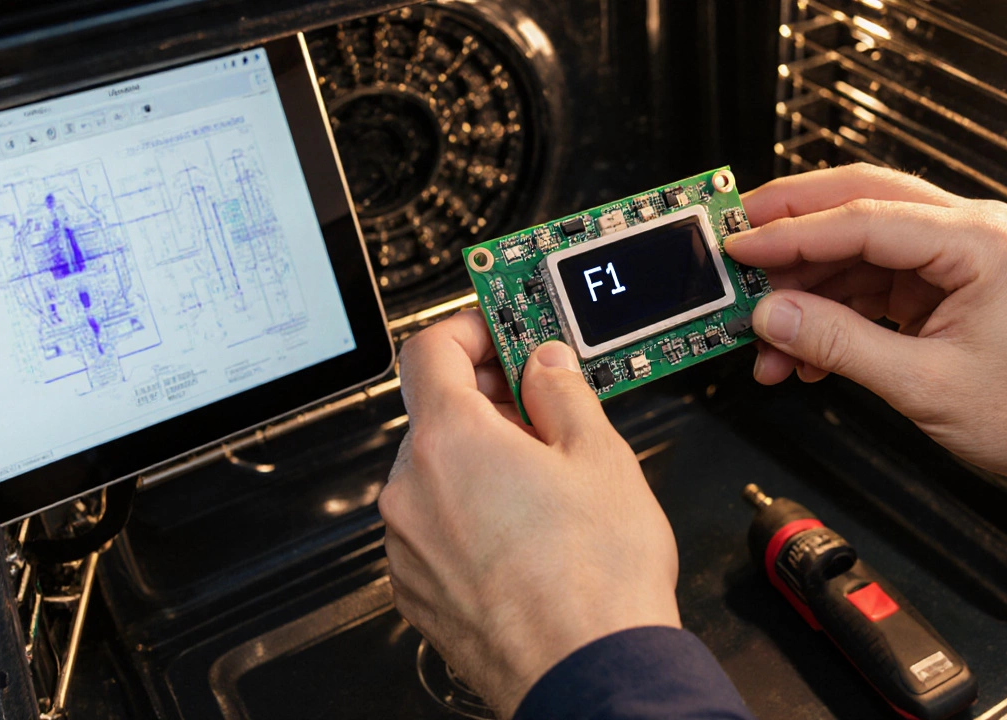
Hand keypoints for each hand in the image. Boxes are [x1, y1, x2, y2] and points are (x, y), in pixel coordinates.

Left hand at [378, 310, 679, 717]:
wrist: (588, 673)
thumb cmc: (596, 580)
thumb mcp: (599, 455)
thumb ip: (561, 391)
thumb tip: (546, 365)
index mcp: (449, 442)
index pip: (430, 349)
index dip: (470, 329)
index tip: (502, 331)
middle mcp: (411, 492)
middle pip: (435, 414)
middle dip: (489, 401)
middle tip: (545, 406)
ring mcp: (408, 548)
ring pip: (436, 474)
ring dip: (481, 460)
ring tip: (547, 481)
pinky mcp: (418, 592)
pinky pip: (436, 527)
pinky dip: (471, 513)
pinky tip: (526, 531)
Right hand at [726, 165, 1006, 521]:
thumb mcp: (924, 385)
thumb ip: (840, 344)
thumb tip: (775, 316)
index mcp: (977, 242)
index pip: (862, 218)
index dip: (791, 234)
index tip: (739, 245)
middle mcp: (967, 232)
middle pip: (856, 203)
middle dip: (790, 228)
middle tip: (735, 244)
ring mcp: (953, 256)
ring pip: (855, 247)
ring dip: (805, 289)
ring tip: (763, 336)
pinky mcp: (940, 283)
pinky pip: (868, 281)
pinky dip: (830, 313)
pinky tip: (800, 351)